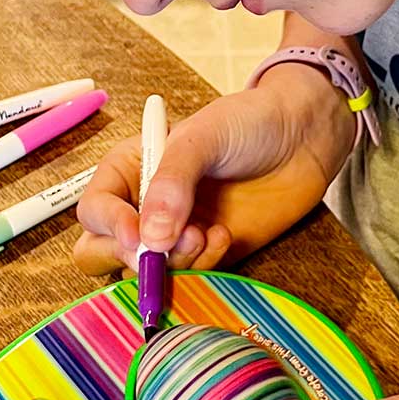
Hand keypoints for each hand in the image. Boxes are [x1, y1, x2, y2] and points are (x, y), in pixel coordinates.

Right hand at [73, 64, 355, 274]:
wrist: (304, 134)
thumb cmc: (248, 121)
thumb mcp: (203, 137)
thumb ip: (172, 183)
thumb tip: (150, 239)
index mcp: (130, 170)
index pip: (94, 211)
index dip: (109, 228)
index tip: (138, 237)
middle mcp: (144, 205)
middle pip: (102, 251)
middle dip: (130, 258)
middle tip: (163, 252)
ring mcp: (175, 233)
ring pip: (145, 273)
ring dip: (172, 263)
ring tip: (205, 233)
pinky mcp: (208, 253)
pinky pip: (189, 278)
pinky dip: (202, 265)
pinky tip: (224, 235)